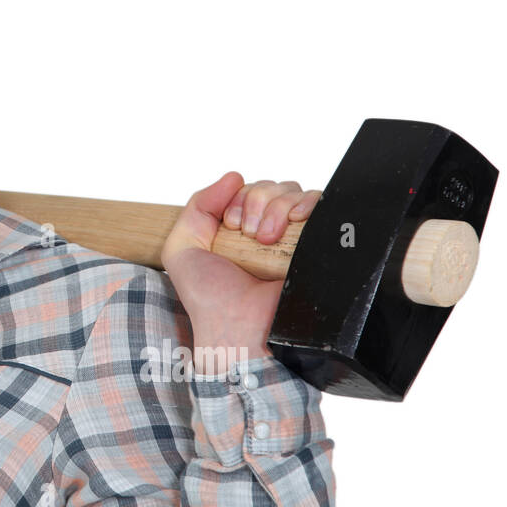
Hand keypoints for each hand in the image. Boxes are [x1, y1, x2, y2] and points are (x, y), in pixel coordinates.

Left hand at [160, 172, 321, 373]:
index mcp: (240, 230)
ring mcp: (296, 239)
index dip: (239, 198)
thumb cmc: (209, 298)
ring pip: (295, 192)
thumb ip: (197, 207)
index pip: (249, 189)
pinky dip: (307, 204)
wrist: (240, 329)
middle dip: (257, 201)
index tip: (230, 225)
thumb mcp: (182, 249)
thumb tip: (234, 176)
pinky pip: (323, 205)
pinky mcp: (320, 246)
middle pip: (273, 186)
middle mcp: (270, 232)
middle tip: (249, 234)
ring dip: (277, 207)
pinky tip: (291, 225)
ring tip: (266, 240)